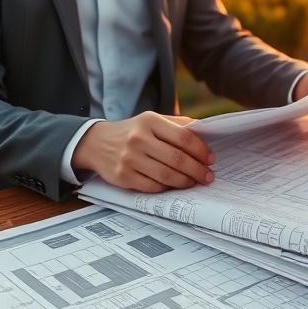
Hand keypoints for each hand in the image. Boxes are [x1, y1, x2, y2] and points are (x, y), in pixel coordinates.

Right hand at [72, 112, 214, 192]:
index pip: (183, 137)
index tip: (211, 159)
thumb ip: (177, 125)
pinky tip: (174, 186)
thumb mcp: (152, 120)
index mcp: (149, 121)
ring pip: (166, 175)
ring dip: (185, 182)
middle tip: (209, 176)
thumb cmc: (132, 131)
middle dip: (197, 170)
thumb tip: (206, 131)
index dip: (201, 150)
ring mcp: (129, 159)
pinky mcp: (123, 177)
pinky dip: (167, 188)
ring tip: (195, 182)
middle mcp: (138, 139)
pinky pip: (152, 186)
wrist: (96, 143)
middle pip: (177, 159)